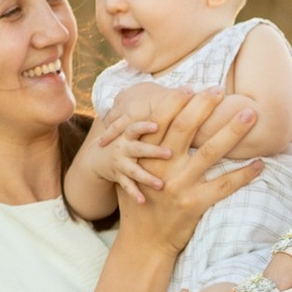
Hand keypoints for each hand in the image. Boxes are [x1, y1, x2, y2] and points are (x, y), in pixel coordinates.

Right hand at [97, 81, 177, 200]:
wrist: (102, 155)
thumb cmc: (133, 133)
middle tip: (169, 153)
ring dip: (146, 176)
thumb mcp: (143, 120)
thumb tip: (190, 89)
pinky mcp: (119, 177)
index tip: (157, 125)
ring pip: (134, 169)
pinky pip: (126, 186)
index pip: (137, 125)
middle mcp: (124, 145)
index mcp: (132, 130)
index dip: (145, 124)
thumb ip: (165, 109)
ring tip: (161, 184)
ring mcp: (121, 162)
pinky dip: (134, 193)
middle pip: (137, 147)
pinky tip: (143, 202)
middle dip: (152, 150)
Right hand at [117, 87, 261, 254]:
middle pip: (185, 129)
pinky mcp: (195, 205)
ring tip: (250, 113)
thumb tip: (155, 124)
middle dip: (204, 106)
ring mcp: (180, 187)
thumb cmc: (142, 205)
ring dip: (232, 131)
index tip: (190, 87)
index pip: (160, 122)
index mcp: (146, 159)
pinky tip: (260, 163)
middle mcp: (163, 170)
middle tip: (221, 89)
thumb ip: (144, 151)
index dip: (175, 102)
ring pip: (210, 152)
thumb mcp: (136, 174)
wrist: (144, 243)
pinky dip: (244, 174)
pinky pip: (224, 186)